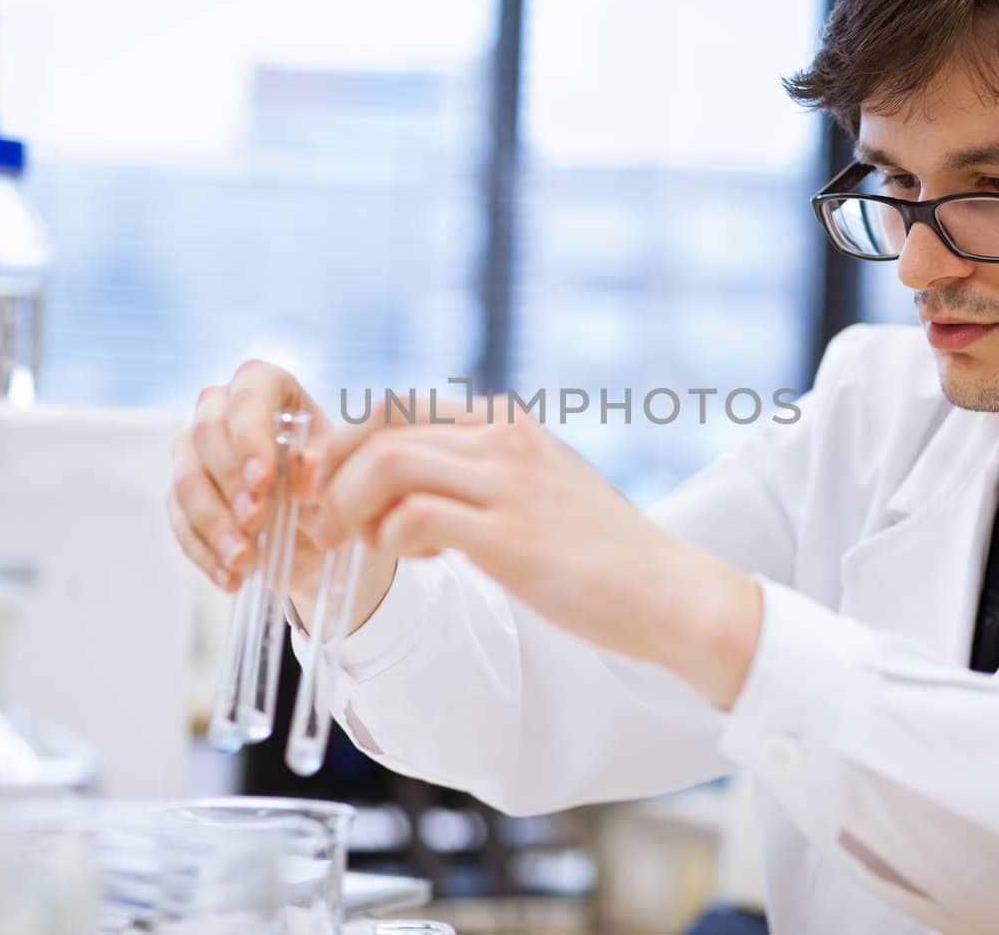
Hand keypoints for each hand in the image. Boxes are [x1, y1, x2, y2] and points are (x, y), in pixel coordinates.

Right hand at [166, 360, 396, 631]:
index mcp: (269, 389)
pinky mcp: (182, 494)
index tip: (263, 480)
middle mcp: (223, 411)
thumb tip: (306, 469)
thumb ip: (320, 471)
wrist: (320, 533)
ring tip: (245, 560)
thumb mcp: (337, 480)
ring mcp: (196, 451)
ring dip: (214, 523)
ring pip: (186, 478)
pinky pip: (180, 520)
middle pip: (206, 432)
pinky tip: (231, 578)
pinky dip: (205, 552)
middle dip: (230, 483)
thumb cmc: (329, 488)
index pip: (249, 392)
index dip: (249, 435)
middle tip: (256, 522)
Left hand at [308, 401, 763, 708]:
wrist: (666, 592)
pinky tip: (418, 561)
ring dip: (354, 507)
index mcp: (507, 422)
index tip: (335, 491)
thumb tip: (408, 477)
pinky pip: (415, 517)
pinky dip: (391, 540)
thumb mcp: (539, 483)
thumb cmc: (597, 549)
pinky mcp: (512, 538)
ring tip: (367, 544)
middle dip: (337, 476)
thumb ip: (481, 469)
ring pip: (388, 464)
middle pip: (382, 427)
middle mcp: (506, 439)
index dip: (348, 446)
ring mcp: (510, 484)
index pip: (397, 406)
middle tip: (333, 524)